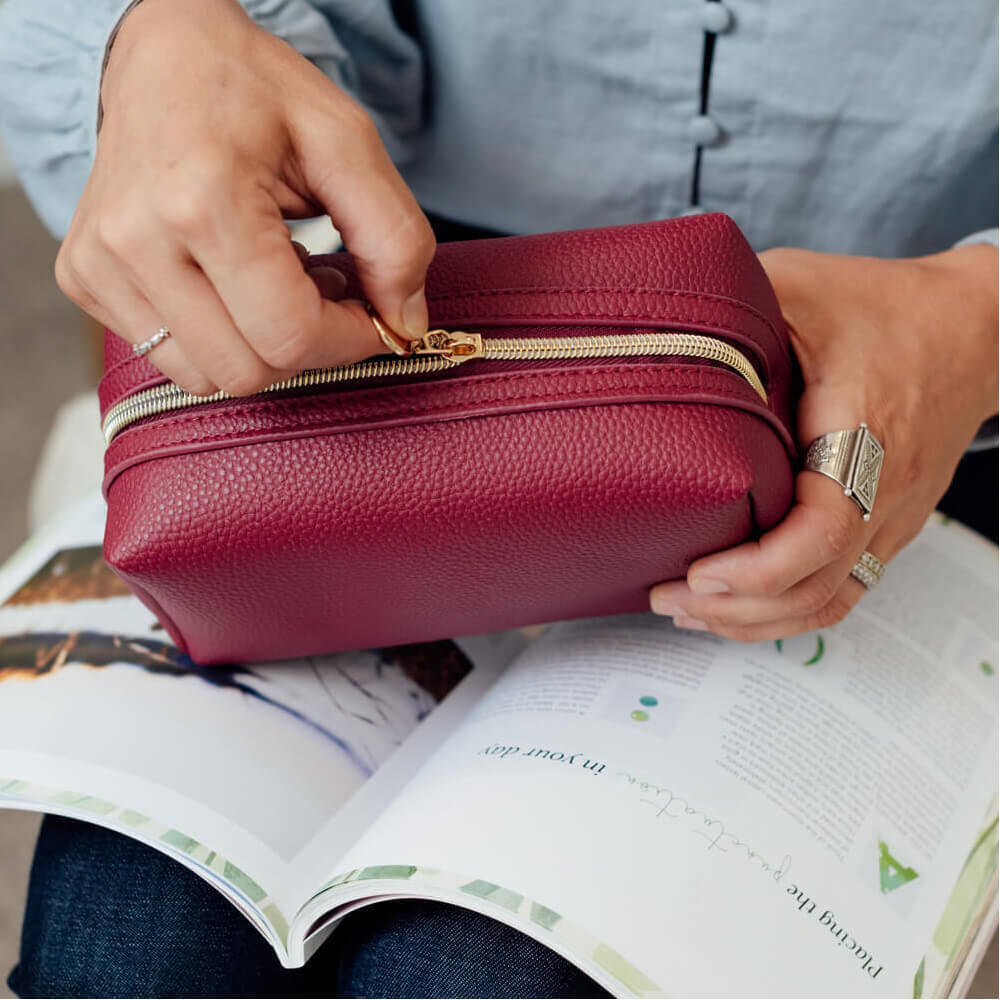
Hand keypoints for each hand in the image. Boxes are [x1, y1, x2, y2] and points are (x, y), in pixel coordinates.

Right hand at [55, 0, 434, 396]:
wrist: (162, 52)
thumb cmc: (254, 91)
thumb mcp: (347, 143)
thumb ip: (395, 239)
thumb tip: (405, 324)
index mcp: (203, 202)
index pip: (291, 337)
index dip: (349, 339)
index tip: (370, 312)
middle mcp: (137, 242)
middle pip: (248, 372)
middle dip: (306, 346)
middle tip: (322, 288)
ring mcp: (101, 265)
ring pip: (206, 377)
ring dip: (258, 347)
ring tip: (275, 280)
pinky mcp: (85, 278)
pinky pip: (168, 357)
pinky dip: (215, 337)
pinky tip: (230, 281)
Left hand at [650, 243, 997, 639]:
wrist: (974, 328)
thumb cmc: (888, 306)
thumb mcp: (803, 284)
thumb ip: (737, 298)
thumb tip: (660, 312)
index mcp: (863, 433)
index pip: (820, 532)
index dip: (755, 568)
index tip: (697, 570)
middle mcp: (885, 489)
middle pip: (816, 587)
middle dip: (734, 607)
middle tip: (667, 596)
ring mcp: (892, 516)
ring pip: (829, 602)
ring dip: (756, 620)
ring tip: (691, 612)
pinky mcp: (888, 525)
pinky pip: (842, 590)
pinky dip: (788, 610)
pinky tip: (741, 608)